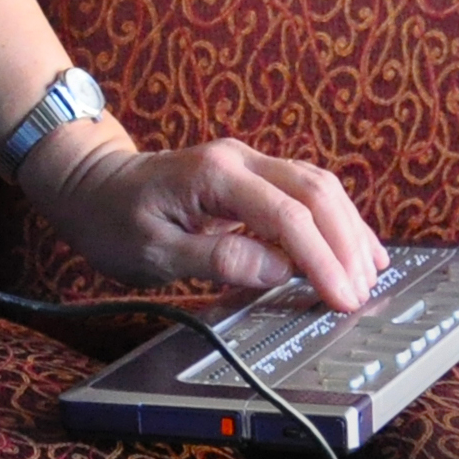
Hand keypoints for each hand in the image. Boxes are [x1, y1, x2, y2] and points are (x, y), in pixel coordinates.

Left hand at [20, 127, 386, 312]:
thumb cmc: (113, 219)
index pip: (286, 216)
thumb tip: (277, 271)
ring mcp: (247, 162)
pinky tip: (354, 247)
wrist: (89, 183)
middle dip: (345, 244)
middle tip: (361, 293)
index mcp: (214, 175)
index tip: (341, 299)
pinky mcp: (252, 175)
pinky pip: (305, 191)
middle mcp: (238, 159)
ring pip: (318, 186)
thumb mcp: (152, 251)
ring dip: (348, 229)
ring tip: (369, 275)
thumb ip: (215, 260)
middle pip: (314, 192)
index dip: (320, 260)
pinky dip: (335, 219)